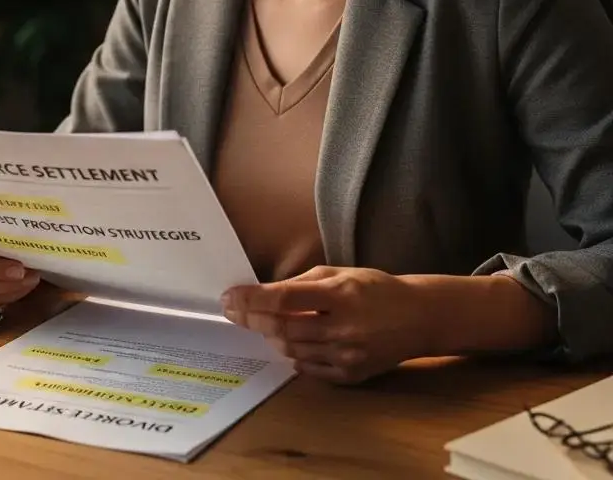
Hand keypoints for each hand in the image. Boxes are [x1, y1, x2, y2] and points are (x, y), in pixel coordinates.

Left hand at [222, 265, 429, 383]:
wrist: (418, 318)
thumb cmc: (374, 288)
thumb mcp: (339, 272)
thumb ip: (301, 283)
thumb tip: (264, 292)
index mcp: (339, 295)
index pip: (284, 299)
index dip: (252, 300)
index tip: (229, 297)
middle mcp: (343, 329)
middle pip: (283, 329)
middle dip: (252, 320)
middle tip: (232, 312)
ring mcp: (348, 356)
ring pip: (293, 351)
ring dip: (271, 337)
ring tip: (263, 324)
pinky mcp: (352, 376)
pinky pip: (310, 369)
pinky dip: (294, 356)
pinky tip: (289, 343)